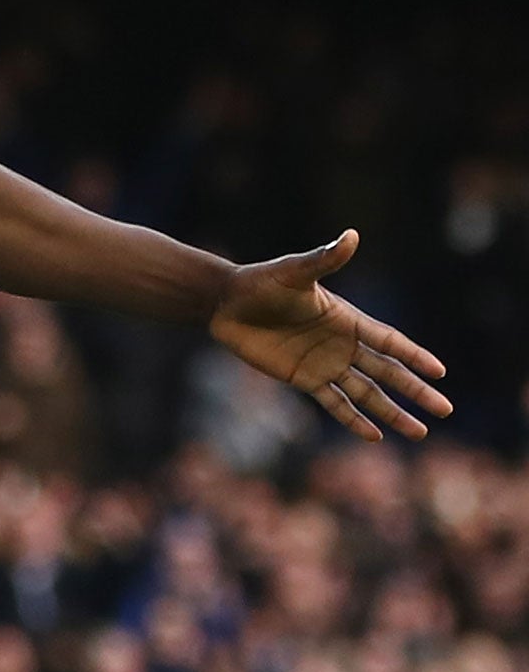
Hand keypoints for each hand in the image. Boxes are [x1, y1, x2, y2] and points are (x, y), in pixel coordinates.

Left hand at [208, 228, 449, 441]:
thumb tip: (350, 235)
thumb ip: (324, 259)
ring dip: (392, 413)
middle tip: (445, 410)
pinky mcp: (303, 379)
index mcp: (347, 320)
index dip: (414, 356)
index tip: (440, 372)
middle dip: (415, 391)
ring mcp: (324, 364)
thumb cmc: (262, 282)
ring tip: (419, 433)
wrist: (227, 303)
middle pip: (387, 373)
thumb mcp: (295, 271)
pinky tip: (375, 436)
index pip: (389, 342)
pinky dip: (353, 420)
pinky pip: (334, 404)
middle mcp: (342, 345)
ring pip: (366, 394)